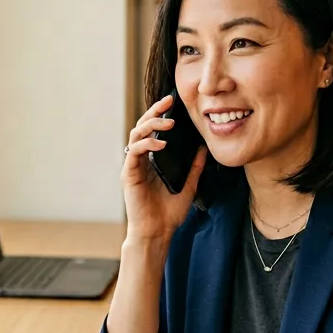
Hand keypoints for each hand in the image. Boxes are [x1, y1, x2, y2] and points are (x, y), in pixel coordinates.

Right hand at [122, 95, 206, 244]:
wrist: (157, 232)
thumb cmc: (169, 212)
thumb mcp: (189, 184)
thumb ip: (195, 166)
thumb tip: (203, 147)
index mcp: (153, 159)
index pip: (154, 130)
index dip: (160, 114)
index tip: (173, 102)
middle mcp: (141, 159)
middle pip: (143, 126)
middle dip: (154, 111)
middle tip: (168, 101)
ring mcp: (134, 165)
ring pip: (137, 134)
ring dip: (152, 124)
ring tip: (169, 123)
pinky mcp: (129, 174)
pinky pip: (134, 151)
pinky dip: (146, 144)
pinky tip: (160, 144)